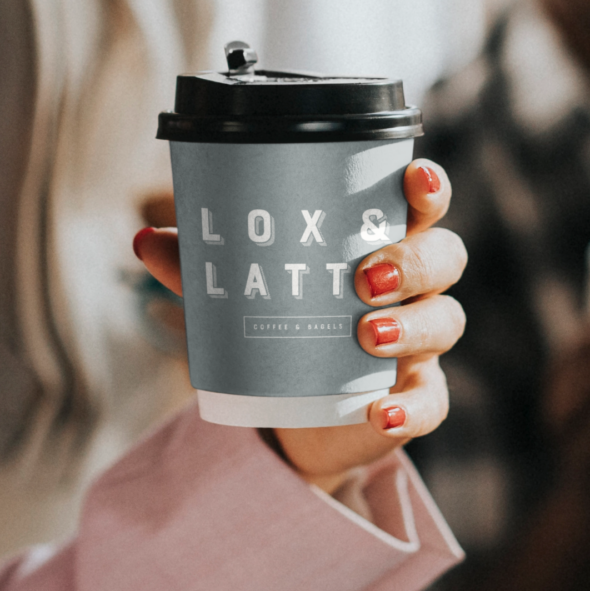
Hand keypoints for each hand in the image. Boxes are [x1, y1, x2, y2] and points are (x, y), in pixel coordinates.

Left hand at [134, 159, 466, 491]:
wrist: (287, 415)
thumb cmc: (275, 334)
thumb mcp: (241, 298)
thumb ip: (200, 270)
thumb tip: (144, 239)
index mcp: (376, 247)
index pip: (417, 207)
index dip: (426, 187)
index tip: (412, 175)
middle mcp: (410, 290)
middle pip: (445, 257)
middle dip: (414, 260)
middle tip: (364, 278)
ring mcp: (418, 345)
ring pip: (446, 321)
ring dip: (413, 325)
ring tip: (366, 335)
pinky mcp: (414, 398)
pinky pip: (431, 402)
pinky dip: (411, 408)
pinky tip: (380, 412)